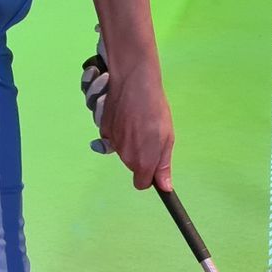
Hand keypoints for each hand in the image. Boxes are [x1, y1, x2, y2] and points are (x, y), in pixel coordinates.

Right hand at [99, 62, 173, 190]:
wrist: (134, 83)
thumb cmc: (155, 110)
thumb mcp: (167, 139)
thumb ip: (163, 165)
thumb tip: (165, 188)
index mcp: (142, 162)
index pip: (141, 184)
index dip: (148, 176)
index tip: (154, 164)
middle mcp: (125, 157)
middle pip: (133, 166)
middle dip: (141, 156)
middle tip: (149, 134)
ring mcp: (112, 144)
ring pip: (123, 151)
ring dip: (130, 142)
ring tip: (138, 122)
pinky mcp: (104, 130)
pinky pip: (112, 139)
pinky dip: (119, 132)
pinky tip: (126, 117)